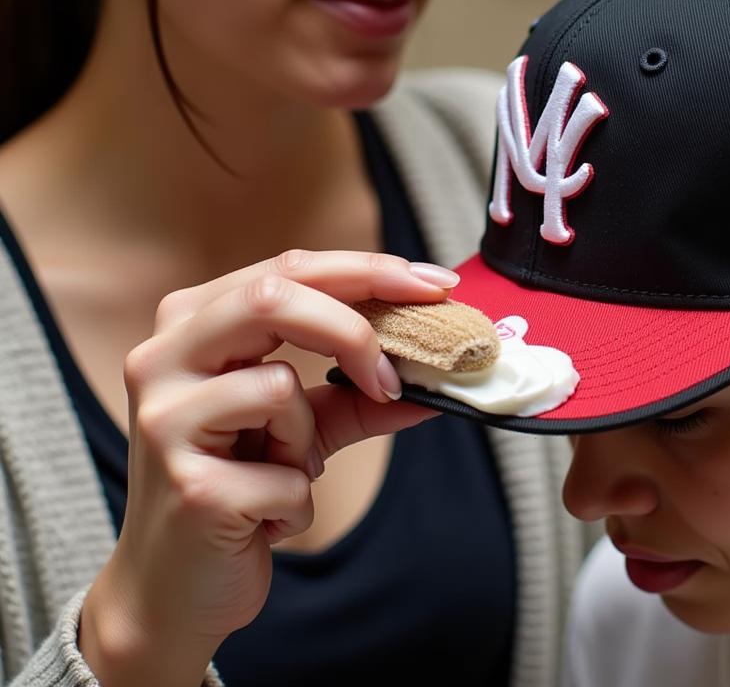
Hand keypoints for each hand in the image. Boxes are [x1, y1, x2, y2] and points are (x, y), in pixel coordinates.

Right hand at [79, 250, 454, 686]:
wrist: (173, 589)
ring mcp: (165, 419)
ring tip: (285, 473)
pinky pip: (287, 474)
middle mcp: (163, 357)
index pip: (287, 268)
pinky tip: (263, 521)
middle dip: (352, 330)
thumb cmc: (237, 489)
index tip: (434, 284)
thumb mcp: (303, 427)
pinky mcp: (187, 485)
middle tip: (394, 377)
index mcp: (192, 324)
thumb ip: (359, 393)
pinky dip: (297, 501)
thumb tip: (438, 372)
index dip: (368, 270)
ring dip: (309, 441)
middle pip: (272, 298)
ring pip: (279, 386)